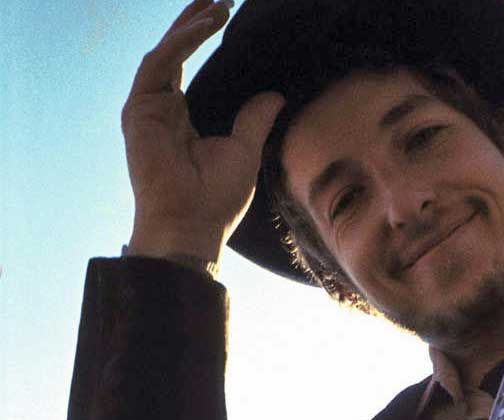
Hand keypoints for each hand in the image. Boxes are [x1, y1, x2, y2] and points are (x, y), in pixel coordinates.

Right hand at [122, 0, 283, 260]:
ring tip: (218, 5)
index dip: (200, 36)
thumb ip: (254, 120)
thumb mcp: (244, 150)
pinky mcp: (139, 110)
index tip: (222, 12)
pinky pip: (161, 63)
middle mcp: (159, 109)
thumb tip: (275, 96)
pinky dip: (182, 41)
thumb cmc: (216, 198)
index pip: (186, 65)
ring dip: (190, 26)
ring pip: (166, 53)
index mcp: (179, 118)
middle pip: (172, 53)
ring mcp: (146, 109)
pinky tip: (204, 24)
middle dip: (191, 22)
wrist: (193, 225)